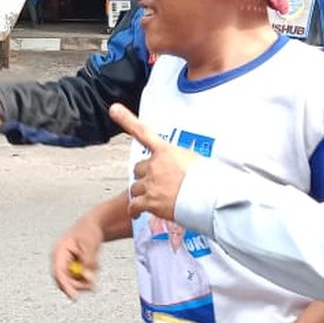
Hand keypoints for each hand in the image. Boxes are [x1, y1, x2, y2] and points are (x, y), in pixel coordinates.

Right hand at [51, 216, 104, 299]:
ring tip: (97, 266)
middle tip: (94, 288)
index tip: (75, 297)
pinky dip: (89, 277)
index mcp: (59, 251)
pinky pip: (79, 279)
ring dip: (86, 281)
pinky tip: (95, 265)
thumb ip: (89, 260)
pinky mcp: (71, 268)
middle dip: (79, 286)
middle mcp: (59, 260)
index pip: (58, 272)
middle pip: (64, 281)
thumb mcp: (90, 243)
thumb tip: (88, 278)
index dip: (66, 286)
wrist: (91, 226)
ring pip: (73, 282)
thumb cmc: (89, 231)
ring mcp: (65, 264)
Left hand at [109, 103, 200, 220]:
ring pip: (135, 188)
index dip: (126, 119)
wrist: (209, 199)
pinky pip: (134, 205)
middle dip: (146, 176)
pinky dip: (135, 210)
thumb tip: (183, 166)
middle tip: (159, 184)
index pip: (143, 132)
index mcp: (166, 151)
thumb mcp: (196, 161)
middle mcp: (154, 165)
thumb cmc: (209, 181)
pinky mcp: (149, 201)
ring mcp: (150, 183)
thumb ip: (182, 160)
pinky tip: (138, 213)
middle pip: (138, 168)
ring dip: (142, 193)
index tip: (114, 109)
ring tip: (157, 200)